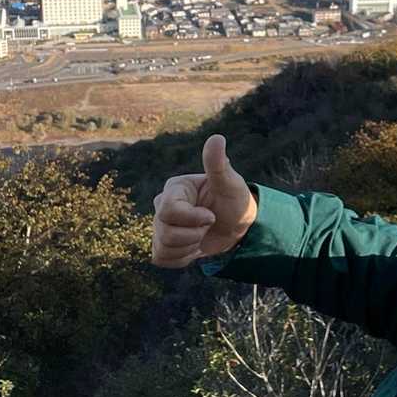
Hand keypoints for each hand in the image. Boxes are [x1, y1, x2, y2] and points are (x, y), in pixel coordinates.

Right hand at [151, 134, 257, 267]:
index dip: (193, 219)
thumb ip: (219, 164)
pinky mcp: (161, 243)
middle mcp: (162, 204)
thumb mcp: (230, 184)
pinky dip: (182, 258)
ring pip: (163, 246)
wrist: (237, 227)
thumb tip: (217, 138)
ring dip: (190, 247)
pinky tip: (194, 246)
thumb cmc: (235, 201)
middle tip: (209, 225)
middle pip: (164, 230)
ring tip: (202, 235)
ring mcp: (159, 224)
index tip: (211, 216)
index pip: (169, 210)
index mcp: (175, 187)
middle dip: (193, 234)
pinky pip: (161, 258)